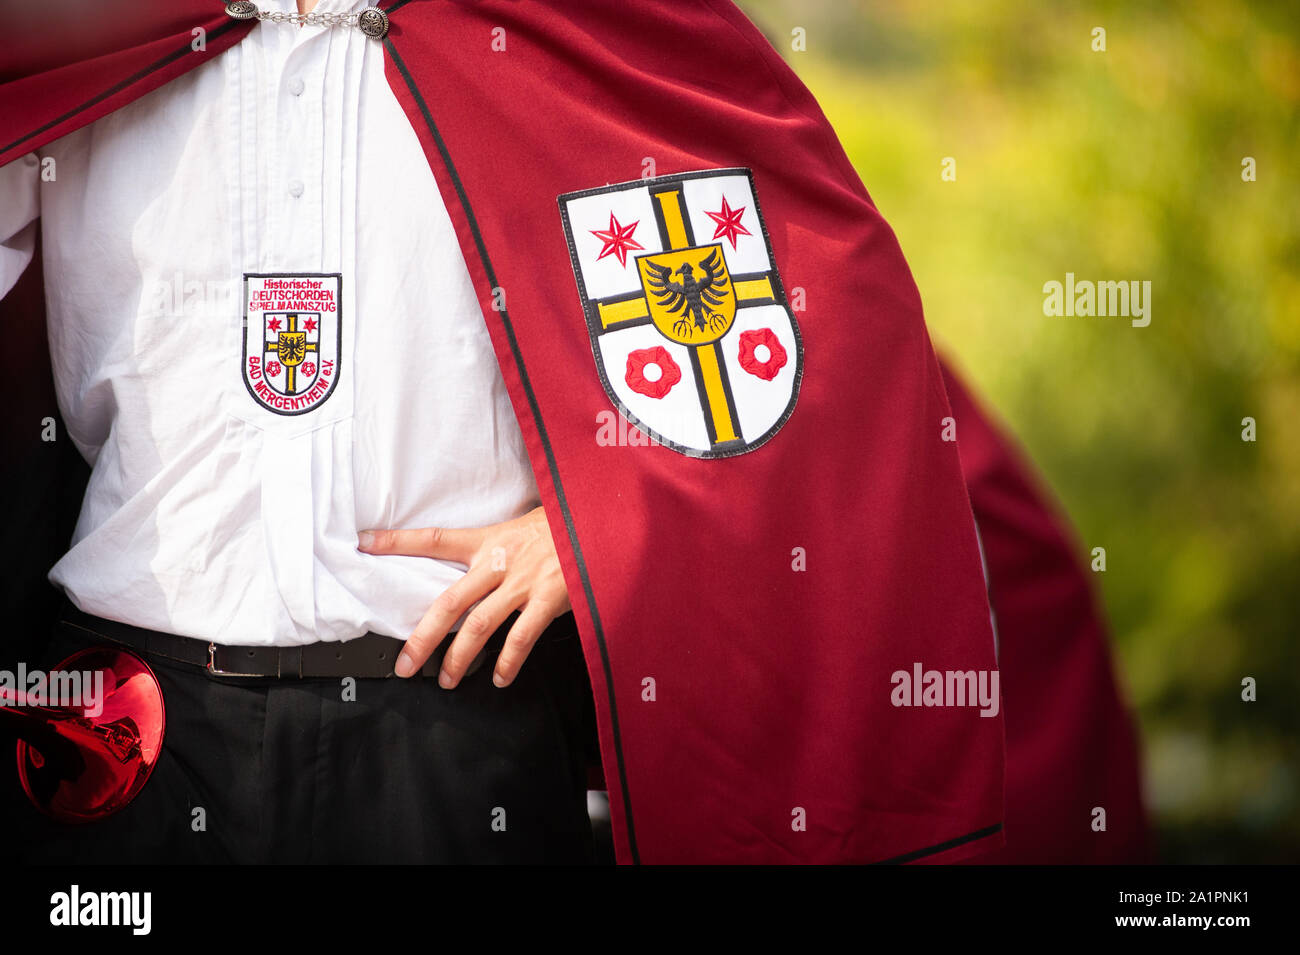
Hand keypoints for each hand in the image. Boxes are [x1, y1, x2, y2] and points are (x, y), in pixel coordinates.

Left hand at [356, 506, 570, 687]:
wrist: (601, 520)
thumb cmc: (564, 523)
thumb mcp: (524, 524)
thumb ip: (501, 545)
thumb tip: (483, 562)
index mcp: (489, 540)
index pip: (433, 539)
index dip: (396, 541)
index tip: (364, 542)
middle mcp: (498, 562)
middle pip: (448, 602)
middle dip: (422, 637)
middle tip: (404, 664)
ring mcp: (522, 583)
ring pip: (478, 626)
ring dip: (458, 658)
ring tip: (446, 679)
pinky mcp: (547, 599)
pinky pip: (521, 637)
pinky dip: (508, 661)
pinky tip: (500, 676)